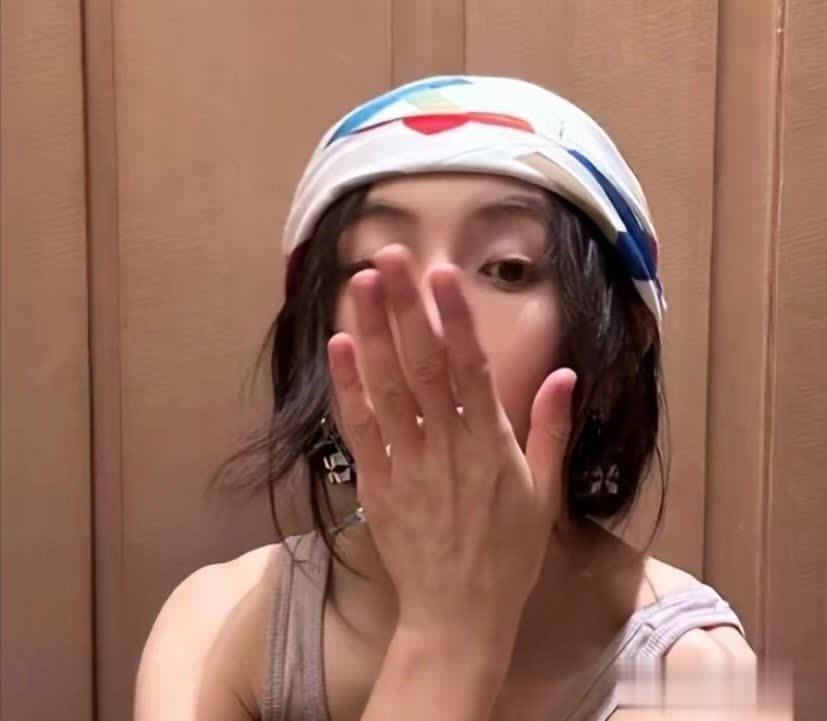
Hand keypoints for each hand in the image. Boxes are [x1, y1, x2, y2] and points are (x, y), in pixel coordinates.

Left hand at [327, 244, 576, 637]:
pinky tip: (338, 346)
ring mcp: (408, 464)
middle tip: (389, 256)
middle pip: (424, 365)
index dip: (455, 319)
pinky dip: (348, 387)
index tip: (441, 274)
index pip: (472, 369)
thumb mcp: (544, 495)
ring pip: (388, 388)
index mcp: (492, 446)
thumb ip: (550, 430)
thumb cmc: (507, 556)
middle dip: (405, 307)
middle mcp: (447, 447)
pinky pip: (360, 429)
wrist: (459, 616)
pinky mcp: (376, 484)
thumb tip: (566, 374)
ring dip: (372, 333)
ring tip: (359, 283)